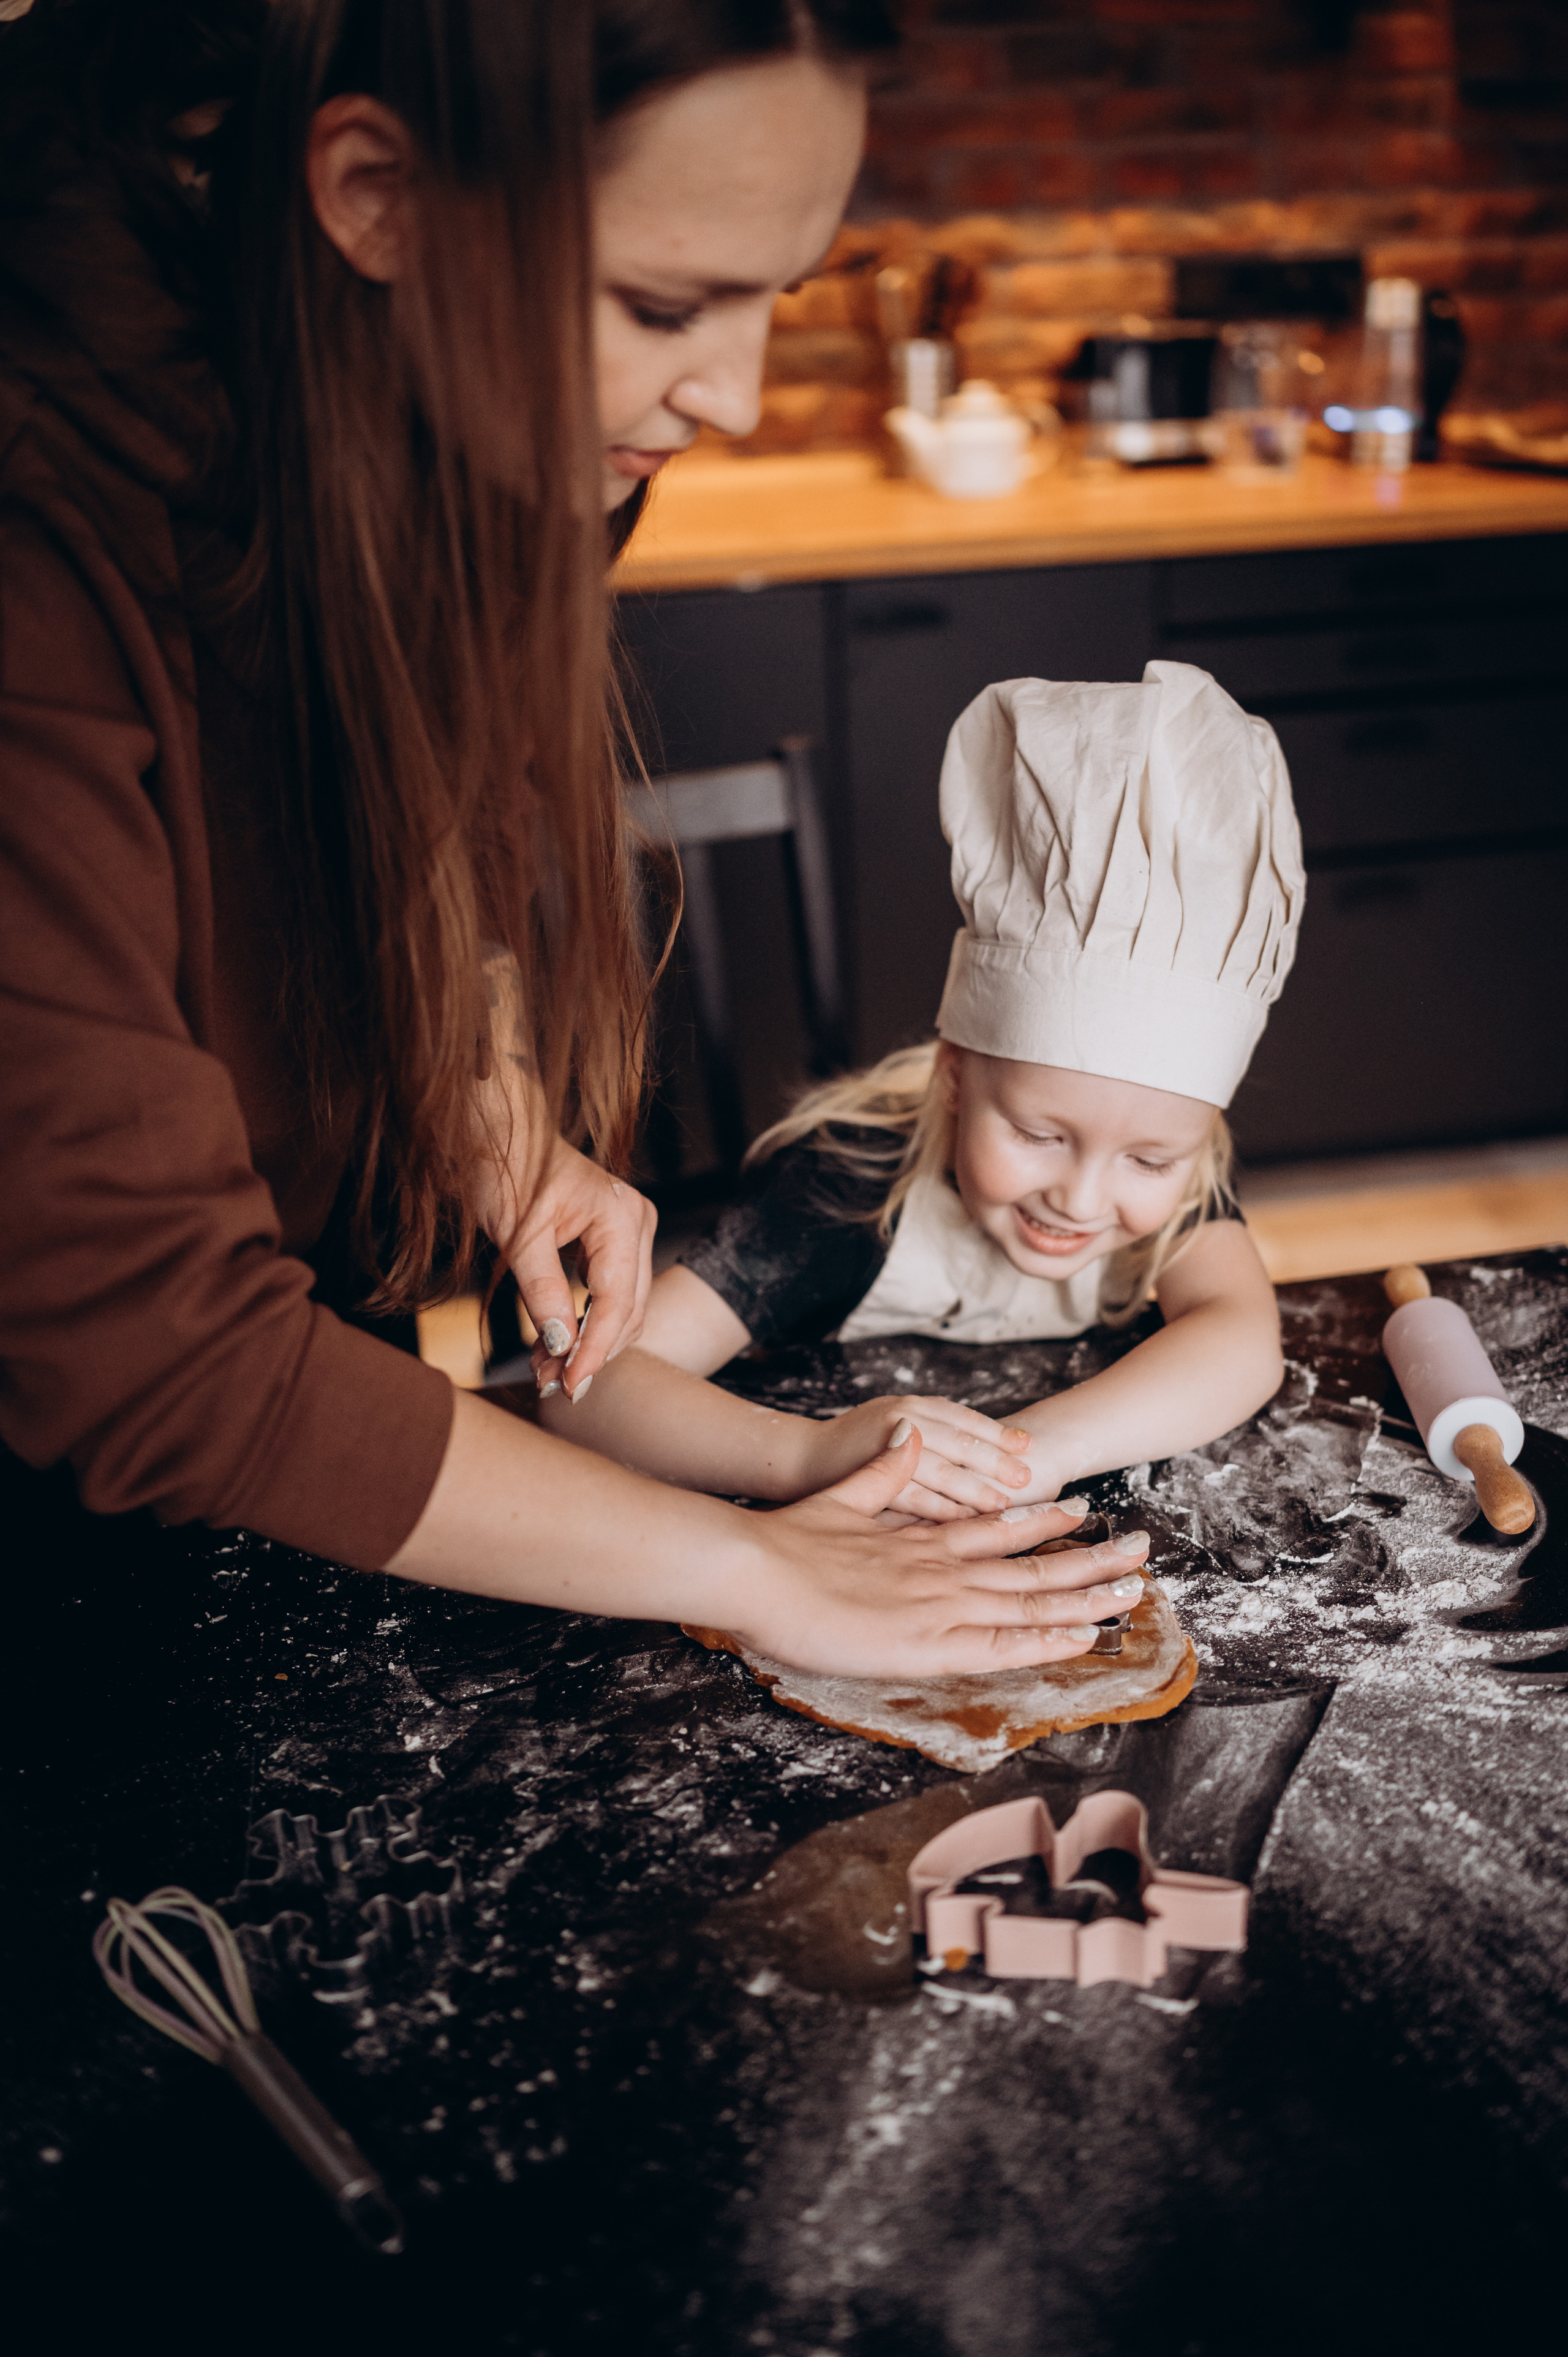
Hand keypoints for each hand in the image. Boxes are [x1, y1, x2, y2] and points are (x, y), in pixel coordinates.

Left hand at [476, 1131, 655, 1396]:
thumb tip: (561, 1346)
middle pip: (629, 1310)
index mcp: (620, 1215)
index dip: (595, 1350)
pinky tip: (557, 1343)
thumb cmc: (507, 1168)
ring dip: (589, 1343)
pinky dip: (587, 1322)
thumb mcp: (517, 1235)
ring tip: (548, 1370)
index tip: (570, 1384)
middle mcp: (637, 1221)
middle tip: (552, 1385)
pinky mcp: (617, 1240)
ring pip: (624, 1307)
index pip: (617, 1301)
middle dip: (592, 1352)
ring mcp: (632, 1230)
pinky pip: (612, 1292)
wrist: (502, 1132)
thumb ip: (543, 1291)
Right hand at [725, 1427, 1151, 1678]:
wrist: (754, 1568)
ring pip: (1032, 1599)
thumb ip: (882, 1476)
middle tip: (1140, 1548)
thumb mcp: (842, 1501)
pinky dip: (1047, 1640)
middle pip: (1033, 1562)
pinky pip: (1003, 1644)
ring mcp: (940, 1606)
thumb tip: (910, 1439)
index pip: (998, 1528)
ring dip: (1087, 1595)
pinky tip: (1085, 1636)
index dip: (1043, 1522)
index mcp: (922, 1540)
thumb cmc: (785, 1541)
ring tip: (1133, 1588)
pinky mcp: (928, 1644)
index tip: (1081, 1511)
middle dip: (1090, 1558)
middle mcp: (943, 1569)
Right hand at [802, 1395, 1038, 1520]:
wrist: (802, 1457)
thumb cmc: (854, 1445)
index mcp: (911, 1406)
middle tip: (1025, 1478)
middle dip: (995, 1461)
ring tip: (1003, 1505)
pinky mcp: (871, 1481)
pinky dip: (941, 1511)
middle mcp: (901, 1420)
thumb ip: (932, 1429)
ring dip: (975, 1489)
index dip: (998, 1432)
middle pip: (959, 1442)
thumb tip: (984, 1444)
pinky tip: (963, 1525)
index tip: (1026, 1445)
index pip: (964, 1418)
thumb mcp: (894, 1422)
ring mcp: (885, 1449)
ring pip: (941, 1471)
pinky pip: (915, 1499)